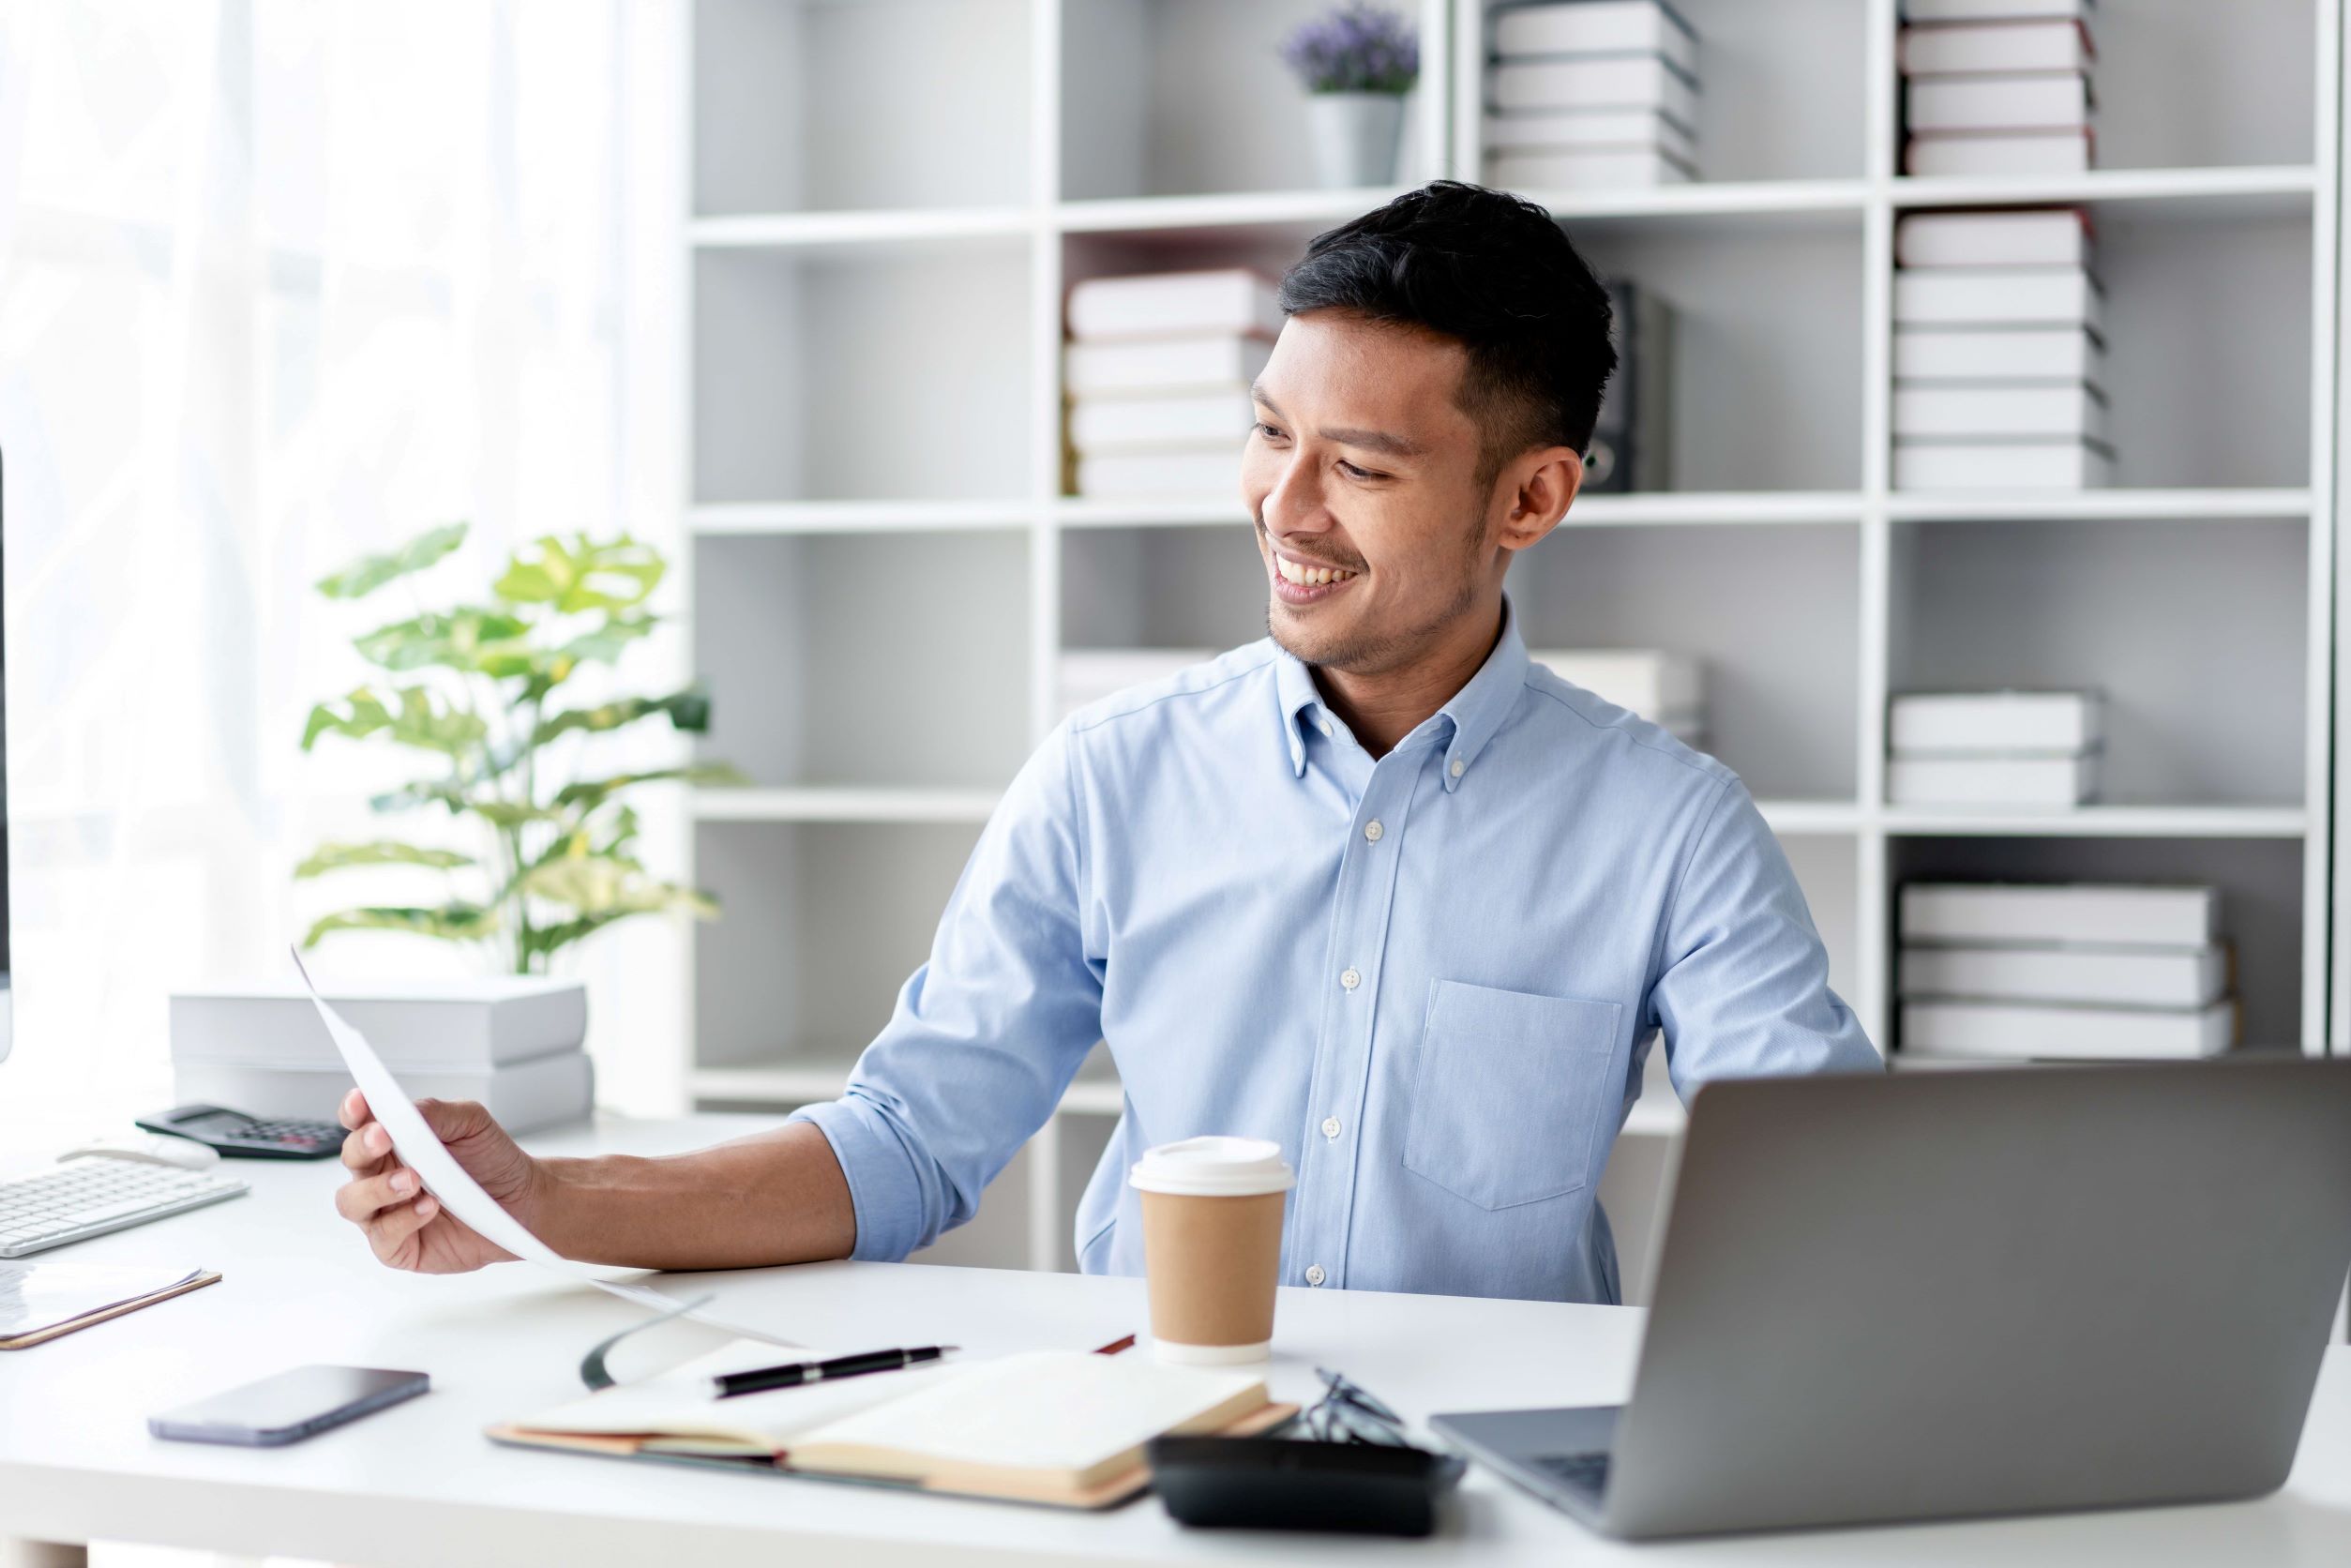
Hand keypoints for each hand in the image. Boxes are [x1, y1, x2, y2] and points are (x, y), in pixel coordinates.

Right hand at [333, 1088, 541, 1272]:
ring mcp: (386, 1212)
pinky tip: (431, 1206)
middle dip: (362, 1147)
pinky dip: (405, 1220)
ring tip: (412, 1179)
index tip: (359, 1099)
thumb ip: (435, 1113)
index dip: (353, 1111)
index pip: (360, 1123)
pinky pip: (384, 1236)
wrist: (522, 1201)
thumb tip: (403, 1110)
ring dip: (377, 1188)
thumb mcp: (471, 1123)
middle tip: (383, 1137)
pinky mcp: (398, 1247)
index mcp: (393, 1141)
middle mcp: (381, 1176)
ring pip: (353, 1202)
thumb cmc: (491, 1160)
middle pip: (352, 1160)